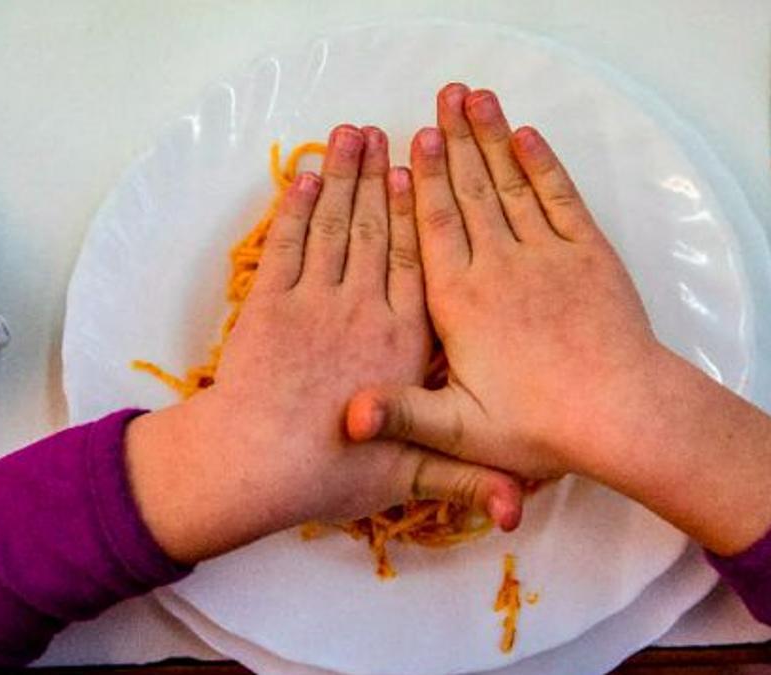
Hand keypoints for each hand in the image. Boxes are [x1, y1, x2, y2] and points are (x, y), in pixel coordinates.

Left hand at [125, 124, 522, 564]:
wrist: (250, 467)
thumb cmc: (328, 474)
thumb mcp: (406, 479)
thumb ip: (465, 479)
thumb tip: (519, 506)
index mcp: (401, 340)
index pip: (415, 263)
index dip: (418, 213)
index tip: (422, 171)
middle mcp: (361, 308)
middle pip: (375, 230)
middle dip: (381, 177)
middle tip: (390, 130)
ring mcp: (311, 300)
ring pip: (334, 225)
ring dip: (343, 176)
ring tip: (352, 134)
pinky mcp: (268, 303)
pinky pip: (286, 242)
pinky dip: (294, 206)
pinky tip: (305, 176)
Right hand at [347, 84, 770, 555]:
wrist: (623, 414)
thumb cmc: (540, 428)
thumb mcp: (460, 432)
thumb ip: (402, 414)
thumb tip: (344, 413)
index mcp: (460, 302)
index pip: (433, 227)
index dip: (424, 179)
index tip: (416, 138)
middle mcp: (500, 267)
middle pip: (470, 192)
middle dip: (456, 140)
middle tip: (442, 96)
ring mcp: (547, 256)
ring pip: (511, 185)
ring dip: (494, 139)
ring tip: (476, 97)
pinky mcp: (589, 257)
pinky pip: (562, 199)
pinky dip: (544, 167)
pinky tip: (529, 137)